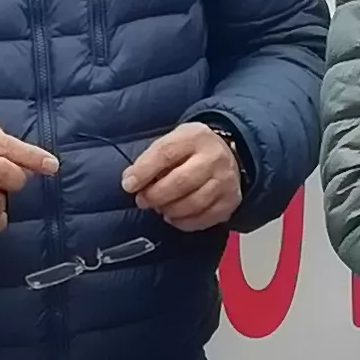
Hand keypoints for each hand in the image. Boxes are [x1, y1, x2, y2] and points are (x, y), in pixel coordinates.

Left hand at [121, 120, 245, 232]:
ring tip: (160, 208)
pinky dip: (184, 222)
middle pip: (180, 181)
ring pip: (193, 203)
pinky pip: (204, 218)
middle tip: (143, 200)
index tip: (129, 185)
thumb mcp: (172, 141)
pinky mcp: (230, 200)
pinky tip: (174, 217)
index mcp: (195, 136)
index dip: (144, 171)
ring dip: (170, 210)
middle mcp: (214, 157)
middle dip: (155, 195)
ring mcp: (225, 180)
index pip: (166, 153)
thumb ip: (151, 159)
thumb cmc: (190, 150)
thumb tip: (131, 181)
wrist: (227, 153)